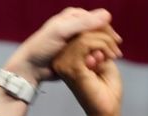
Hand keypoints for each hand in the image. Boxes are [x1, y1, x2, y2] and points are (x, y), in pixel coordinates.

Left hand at [3, 8, 119, 85]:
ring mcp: (75, 40)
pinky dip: (96, 58)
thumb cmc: (42, 47)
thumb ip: (83, 23)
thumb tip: (107, 15)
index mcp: (73, 16)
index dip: (107, 29)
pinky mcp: (74, 52)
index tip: (116, 41)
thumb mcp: (62, 32)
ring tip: (111, 59)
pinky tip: (101, 64)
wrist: (30, 67)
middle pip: (97, 31)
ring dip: (103, 50)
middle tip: (117, 54)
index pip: (96, 19)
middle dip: (108, 41)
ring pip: (95, 43)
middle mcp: (75, 26)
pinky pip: (89, 53)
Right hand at [54, 30, 122, 115]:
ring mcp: (64, 65)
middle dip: (103, 34)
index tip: (114, 42)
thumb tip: (95, 27)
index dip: (98, 31)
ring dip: (105, 41)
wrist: (107, 110)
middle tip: (117, 48)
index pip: (77, 33)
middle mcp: (61, 61)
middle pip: (79, 31)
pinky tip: (110, 57)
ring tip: (114, 54)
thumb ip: (97, 44)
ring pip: (84, 36)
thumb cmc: (106, 89)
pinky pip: (85, 43)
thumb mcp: (102, 59)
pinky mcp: (72, 68)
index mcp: (65, 59)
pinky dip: (102, 45)